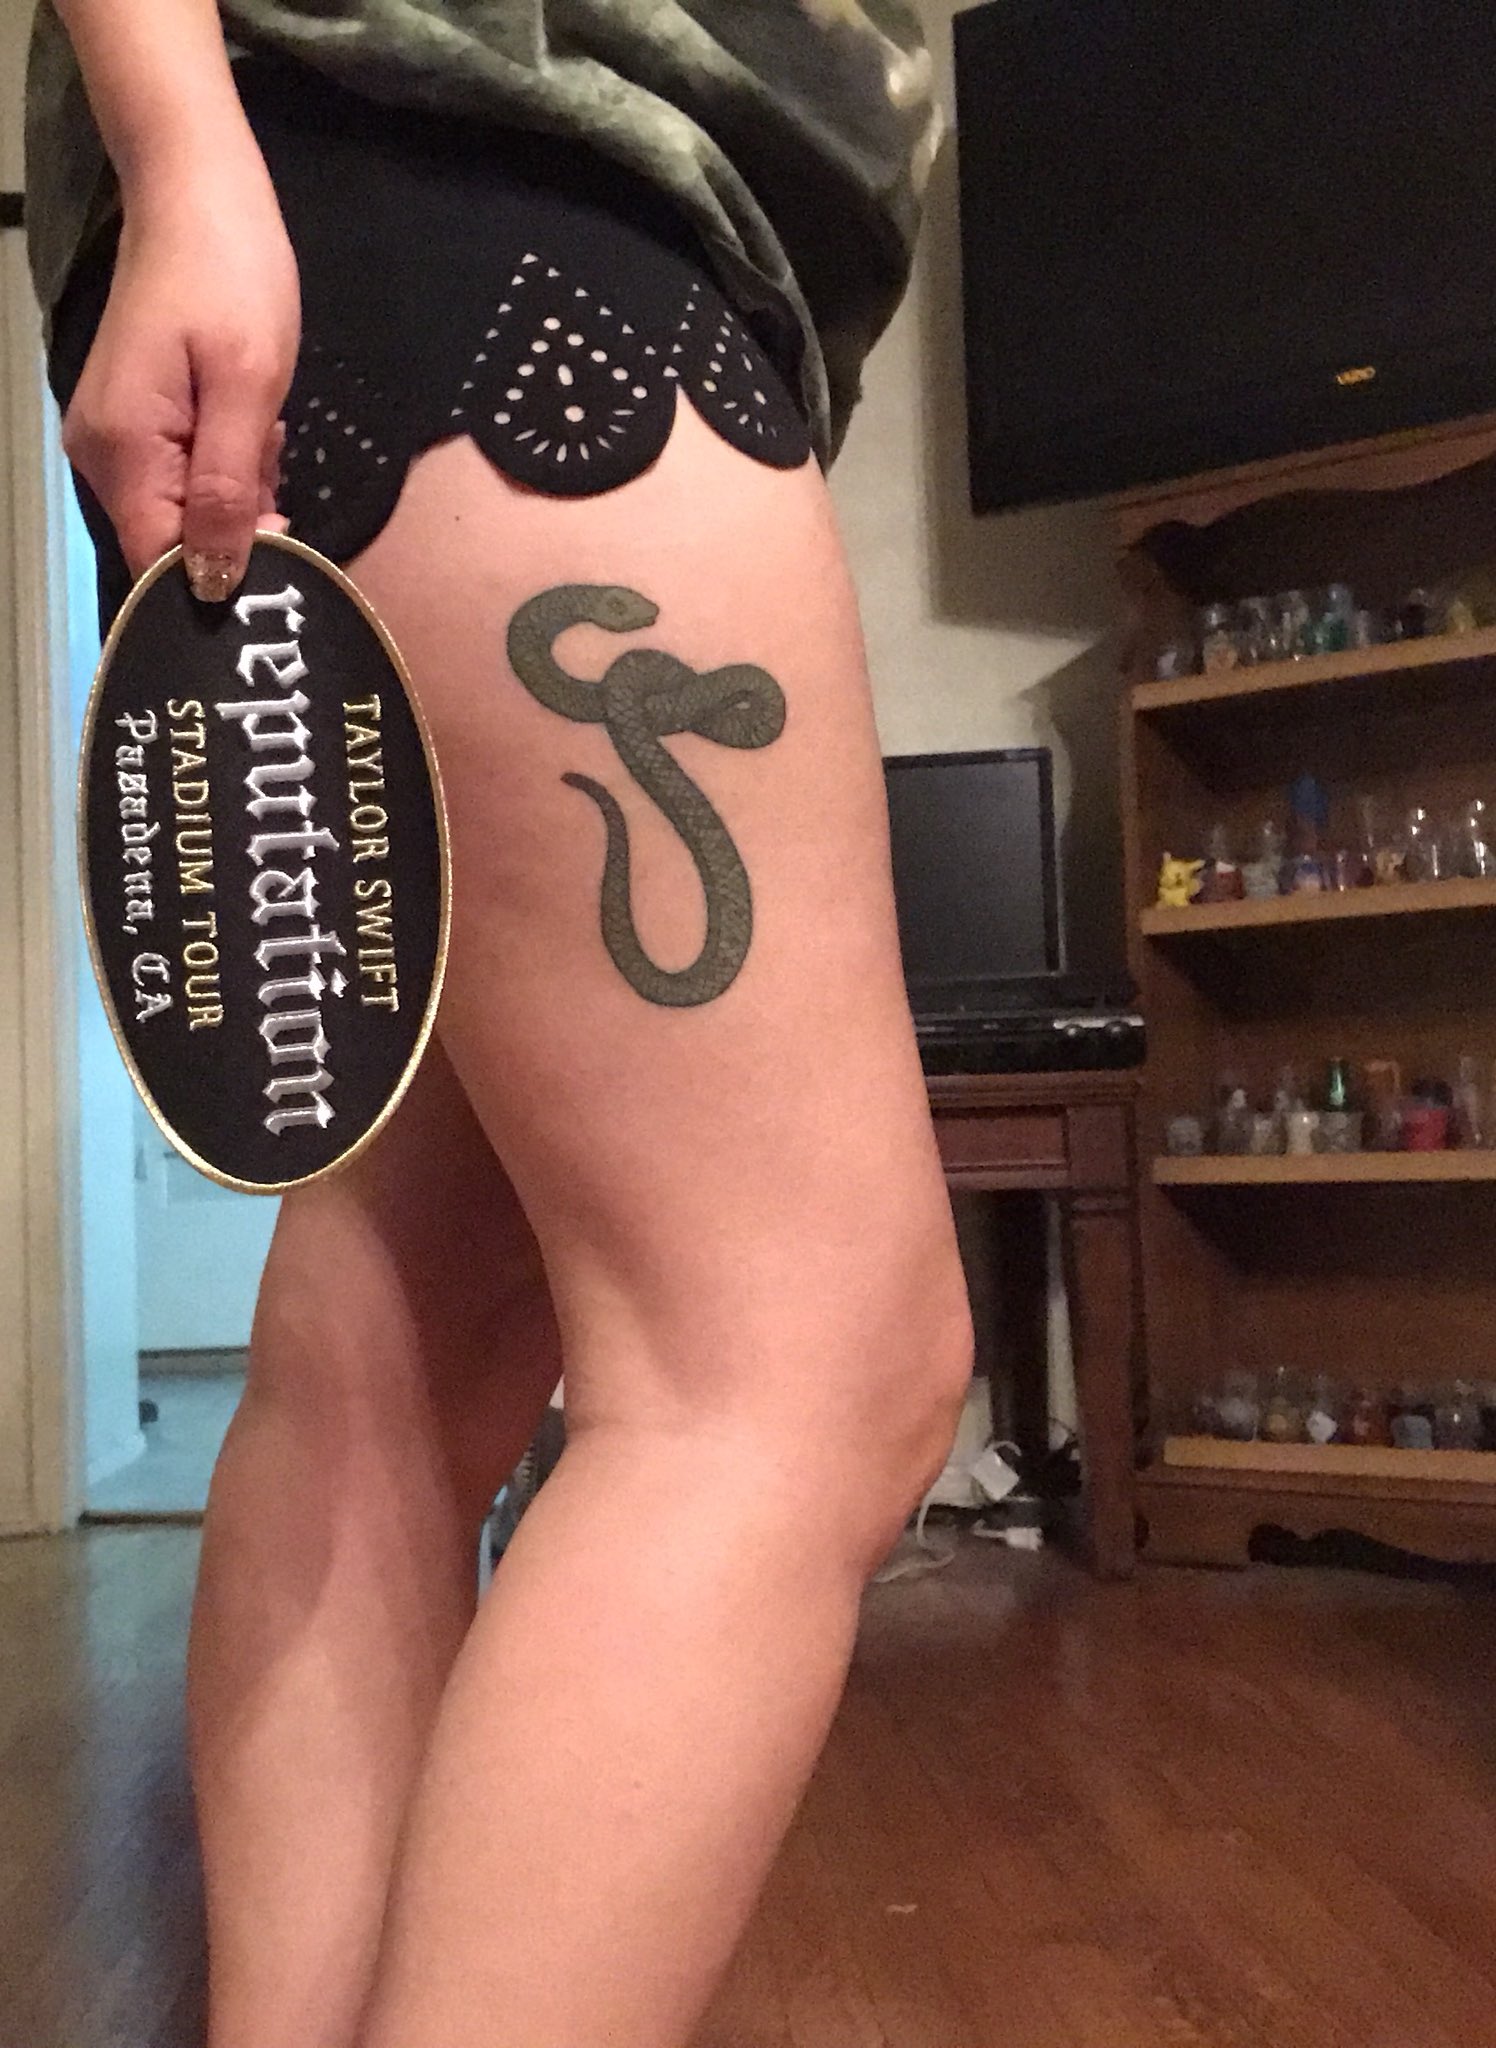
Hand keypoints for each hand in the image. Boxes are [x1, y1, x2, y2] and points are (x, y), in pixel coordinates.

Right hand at [62, 161, 300, 601]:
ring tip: (259, 418)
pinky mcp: (134, 423)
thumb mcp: (246, 388)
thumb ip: (227, 490)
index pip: (162, 563)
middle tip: (267, 444)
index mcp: (123, 452)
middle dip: (239, 516)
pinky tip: (246, 414)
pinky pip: (187, 476)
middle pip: (177, 540)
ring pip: (189, 510)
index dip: (224, 570)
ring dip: (239, 484)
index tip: (280, 532)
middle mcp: (101, 458)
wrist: (195, 194)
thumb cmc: (229, 278)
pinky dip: (227, 459)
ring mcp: (114, 440)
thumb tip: (212, 580)